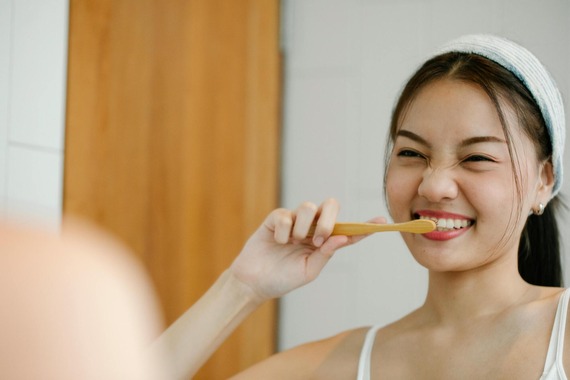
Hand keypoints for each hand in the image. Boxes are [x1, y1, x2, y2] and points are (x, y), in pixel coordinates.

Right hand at [229, 198, 383, 302]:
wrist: (254, 282)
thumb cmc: (282, 279)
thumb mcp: (309, 271)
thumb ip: (326, 253)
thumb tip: (343, 237)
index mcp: (323, 242)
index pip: (347, 230)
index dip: (365, 226)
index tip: (382, 222)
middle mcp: (311, 228)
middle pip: (330, 206)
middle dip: (329, 219)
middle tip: (319, 238)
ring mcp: (294, 221)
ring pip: (308, 206)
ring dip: (304, 226)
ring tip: (295, 241)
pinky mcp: (276, 219)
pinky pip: (285, 214)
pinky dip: (283, 231)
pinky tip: (278, 242)